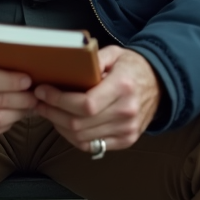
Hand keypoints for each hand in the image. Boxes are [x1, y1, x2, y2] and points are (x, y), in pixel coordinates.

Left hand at [33, 46, 160, 153]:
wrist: (160, 84)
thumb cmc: (132, 67)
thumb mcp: (115, 54)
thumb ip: (93, 58)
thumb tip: (67, 64)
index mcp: (123, 86)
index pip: (85, 104)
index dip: (59, 100)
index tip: (43, 91)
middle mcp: (127, 111)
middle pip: (79, 123)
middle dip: (53, 112)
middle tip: (39, 101)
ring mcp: (128, 129)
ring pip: (82, 138)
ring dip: (59, 126)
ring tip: (49, 111)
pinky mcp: (126, 140)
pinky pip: (92, 145)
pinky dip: (73, 137)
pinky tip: (65, 124)